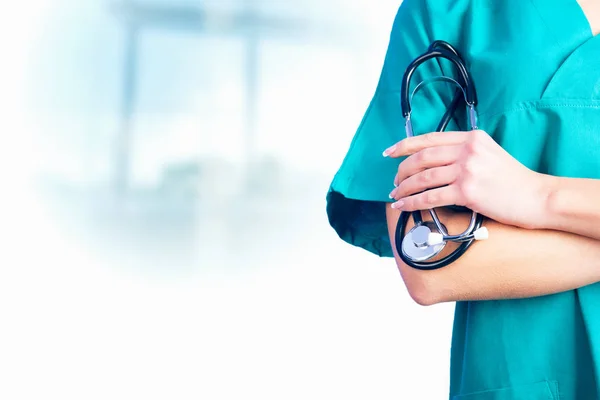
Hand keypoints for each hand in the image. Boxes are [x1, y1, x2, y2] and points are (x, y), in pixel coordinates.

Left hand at [383, 130, 549, 228]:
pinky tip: (403, 206)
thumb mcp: (489, 154)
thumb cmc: (514, 180)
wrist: (537, 197)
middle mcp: (467, 150)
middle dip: (402, 170)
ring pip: (423, 178)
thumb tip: (434, 163)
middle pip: (422, 158)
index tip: (389, 152)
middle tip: (394, 181)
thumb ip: (464, 153)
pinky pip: (430, 197)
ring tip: (395, 195)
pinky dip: (412, 202)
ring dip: (404, 188)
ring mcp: (467, 170)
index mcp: (471, 138)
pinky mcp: (467, 191)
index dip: (404, 145)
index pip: (429, 138)